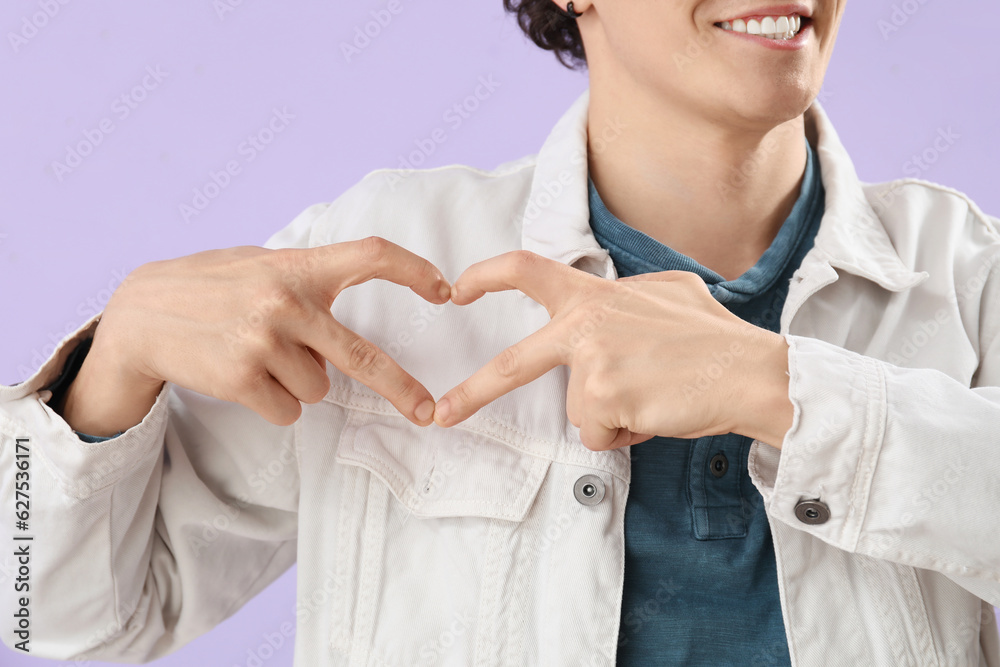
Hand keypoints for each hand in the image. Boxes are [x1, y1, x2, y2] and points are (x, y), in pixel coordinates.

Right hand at [93, 237, 450, 426]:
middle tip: (426, 411)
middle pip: (362, 355)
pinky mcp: (241, 379)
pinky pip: (289, 409)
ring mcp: (263, 341)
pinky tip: (244, 377)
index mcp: (296, 266)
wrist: (141, 316)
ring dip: (298, 383)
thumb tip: (359, 272)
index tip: (446, 291)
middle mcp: (285, 302)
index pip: (370, 255)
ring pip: (318, 388)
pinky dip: (275, 402)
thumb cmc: (209, 288)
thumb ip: (305, 274)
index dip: (414, 271)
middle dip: (400, 387)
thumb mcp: (258, 263)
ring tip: (258, 357)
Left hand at [432, 251, 792, 449]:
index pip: (528, 269)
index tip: (457, 289)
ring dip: (613, 414)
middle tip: (443, 414)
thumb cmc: (713, 338)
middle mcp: (585, 323)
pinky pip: (598, 433)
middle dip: (472, 393)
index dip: (487, 275)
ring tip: (655, 394)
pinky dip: (625, 433)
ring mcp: (592, 361)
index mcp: (595, 294)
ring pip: (579, 412)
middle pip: (513, 364)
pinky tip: (656, 410)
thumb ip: (627, 297)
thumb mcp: (669, 292)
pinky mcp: (604, 397)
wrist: (751, 371)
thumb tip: (614, 309)